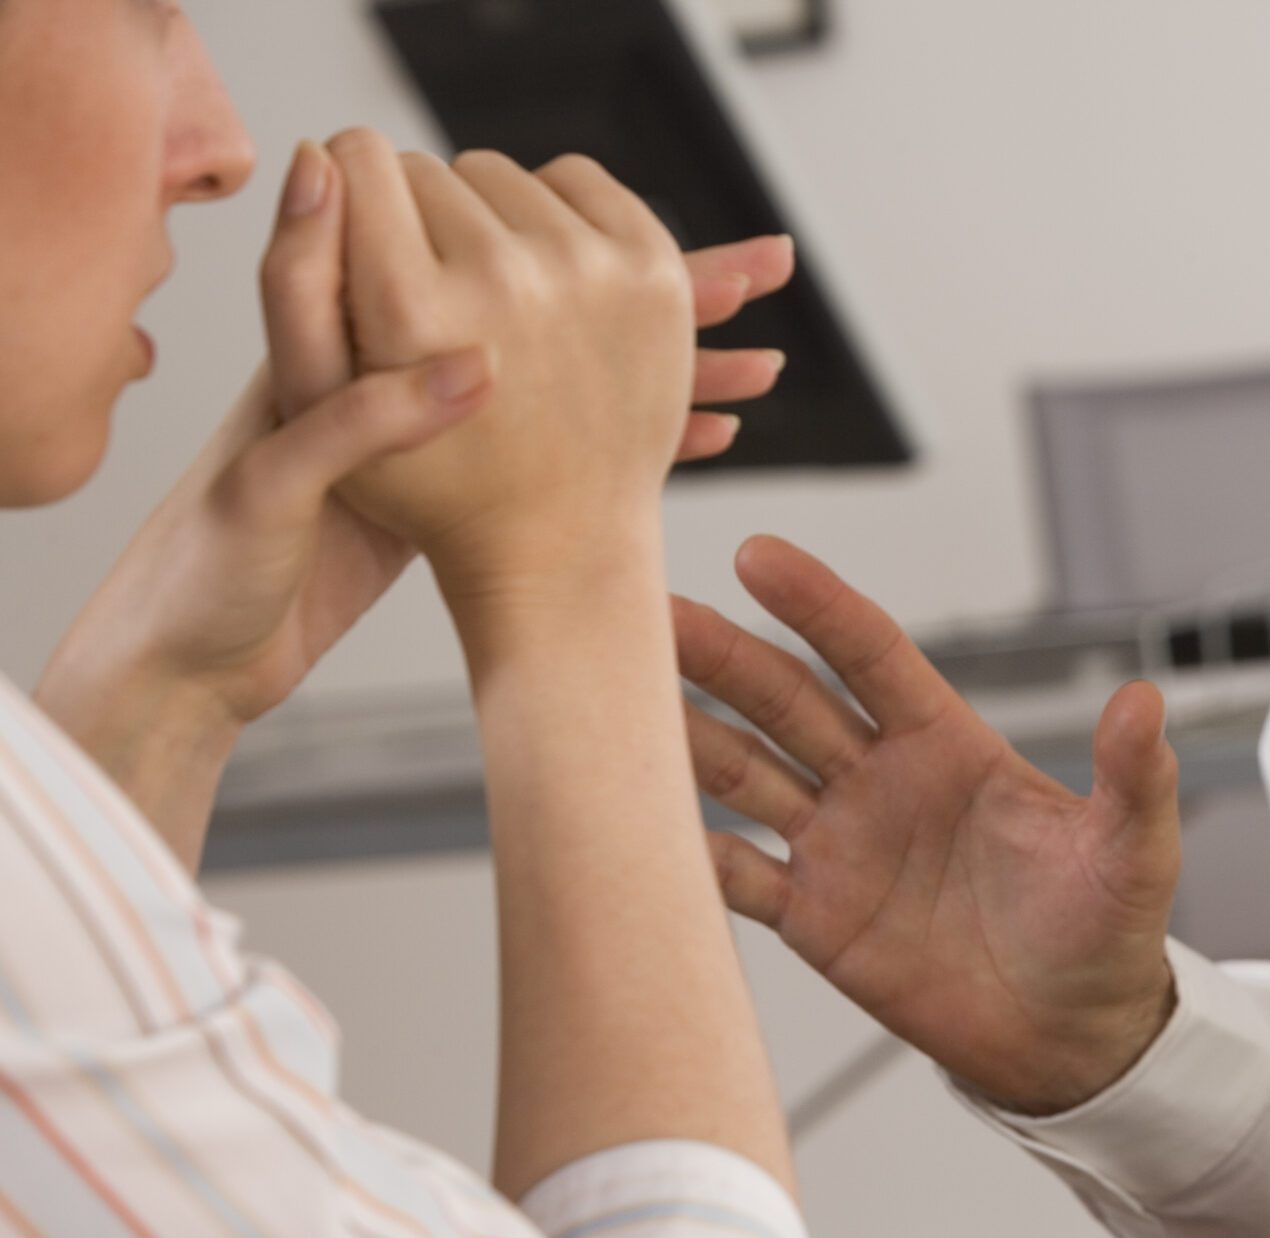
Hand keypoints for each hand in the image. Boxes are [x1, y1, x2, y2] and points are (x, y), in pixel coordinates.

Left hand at [38, 140, 800, 862]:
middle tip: (747, 279)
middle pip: (545, 302)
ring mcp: (446, 432)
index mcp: (348, 350)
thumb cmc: (214, 572)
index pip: (461, 258)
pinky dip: (636, 429)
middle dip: (645, 294)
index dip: (541, 239)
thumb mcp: (274, 487)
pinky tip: (714, 431)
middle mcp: (409, 374)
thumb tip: (471, 370)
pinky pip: (568, 436)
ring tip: (759, 358)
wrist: (203, 660)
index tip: (622, 245)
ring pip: (574, 368)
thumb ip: (355, 422)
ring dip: (661, 357)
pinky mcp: (465, 489)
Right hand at [674, 537, 1184, 1113]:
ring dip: (683, 736)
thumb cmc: (1106, 936)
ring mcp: (839, 846)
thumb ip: (1132, 777)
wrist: (1073, 1043)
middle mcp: (881, 782)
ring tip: (611, 701)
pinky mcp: (815, 917)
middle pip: (783, 701)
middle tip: (647, 614)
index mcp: (949, 746)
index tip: (759, 555)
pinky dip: (690, 851)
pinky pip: (736, 875)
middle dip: (718, 656)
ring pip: (743, 772)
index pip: (870, 655)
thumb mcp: (1132, 852)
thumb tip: (1147, 702)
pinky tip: (639, 826)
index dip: (816, 606)